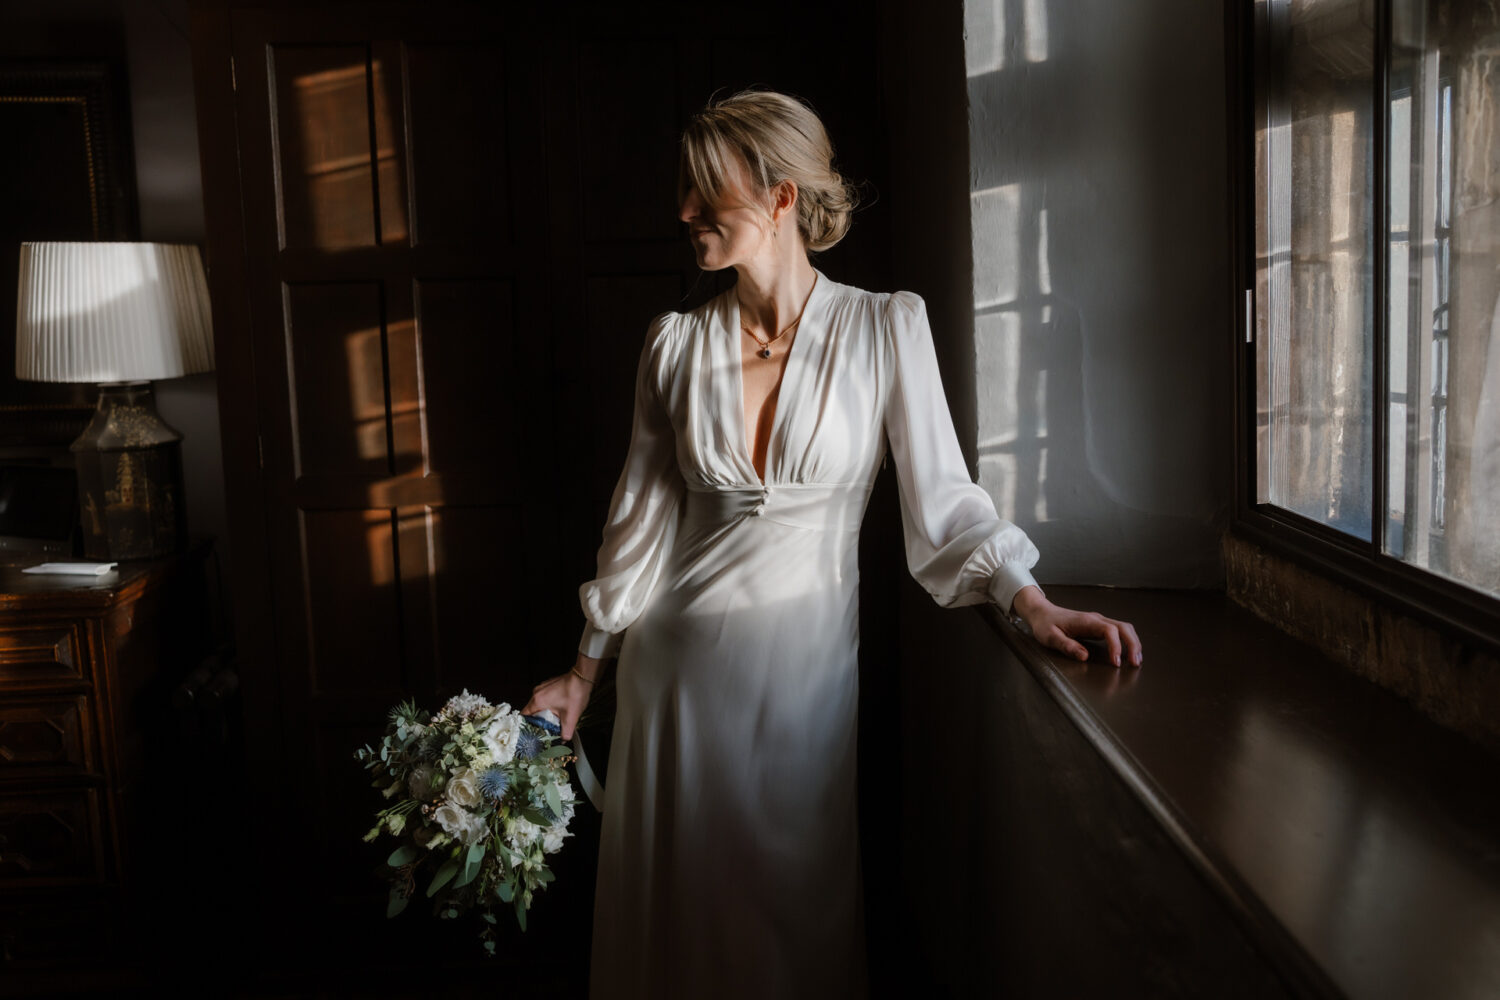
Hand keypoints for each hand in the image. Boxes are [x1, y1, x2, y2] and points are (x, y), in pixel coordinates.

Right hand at [522, 654, 603, 739]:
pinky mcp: (548, 685)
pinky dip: (547, 704)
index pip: (524, 716)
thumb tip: (562, 741)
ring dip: (543, 712)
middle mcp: (536, 693)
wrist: (583, 677)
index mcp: (537, 701)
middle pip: (530, 711)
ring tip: (550, 721)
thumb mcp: (570, 718)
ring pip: (537, 704)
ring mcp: (542, 687)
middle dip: (536, 721)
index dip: (526, 726)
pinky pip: (543, 698)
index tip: (531, 733)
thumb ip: (565, 733)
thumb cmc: (575, 695)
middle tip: (543, 730)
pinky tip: (556, 709)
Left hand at [1011, 586, 1142, 667]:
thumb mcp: (1050, 637)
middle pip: (1123, 627)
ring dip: (1133, 643)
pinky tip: (1129, 653)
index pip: (1109, 631)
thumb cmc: (1045, 624)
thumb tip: (1084, 656)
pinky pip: (1119, 631)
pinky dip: (1127, 641)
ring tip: (1136, 660)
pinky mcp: (1098, 626)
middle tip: (1135, 663)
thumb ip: (1067, 646)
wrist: (1042, 613)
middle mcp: (1095, 619)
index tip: (1116, 662)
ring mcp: (1098, 622)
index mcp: (1086, 621)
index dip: (1116, 646)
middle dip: (1133, 644)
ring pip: (1124, 628)